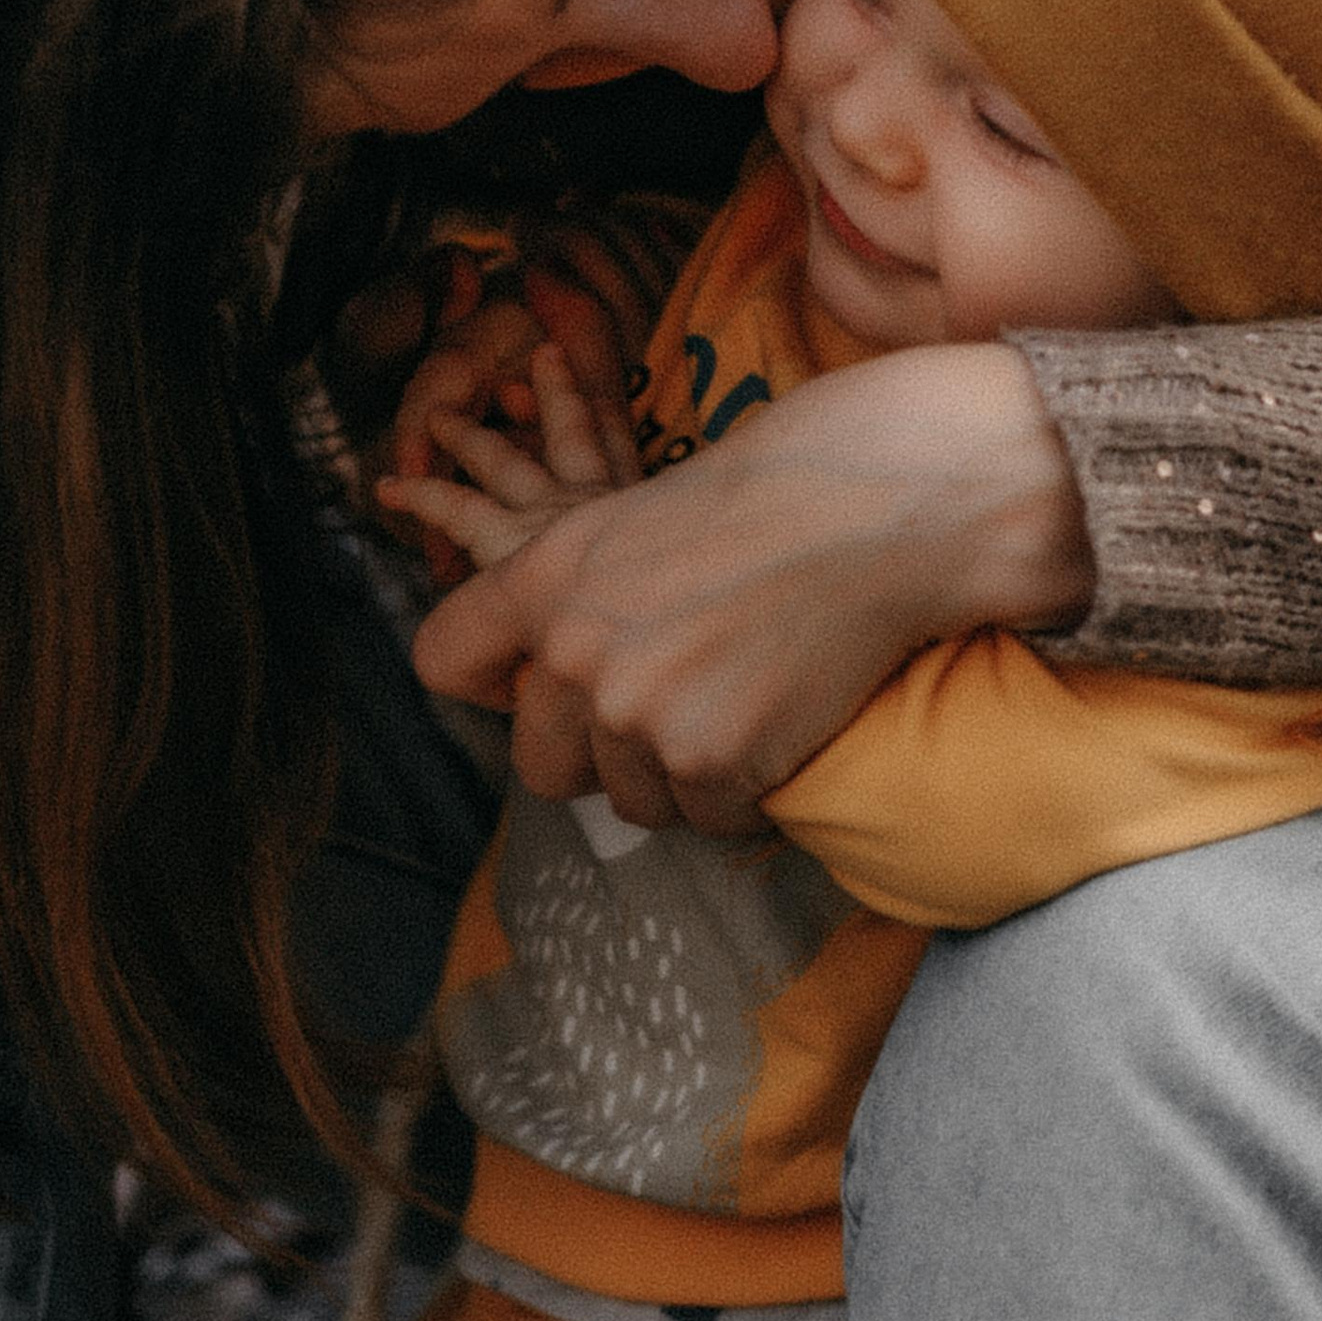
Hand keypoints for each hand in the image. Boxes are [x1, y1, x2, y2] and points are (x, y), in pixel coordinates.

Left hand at [413, 340, 1093, 835]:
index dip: (492, 684)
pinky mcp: (709, 763)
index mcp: (542, 577)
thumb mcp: (634, 518)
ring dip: (680, 773)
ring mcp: (638, 714)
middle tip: (675, 701)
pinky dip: (746, 790)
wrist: (879, 506)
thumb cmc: (772, 501)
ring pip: (632, 802)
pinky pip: (707, 820)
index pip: (442, 661)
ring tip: (742, 694)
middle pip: (541, 766)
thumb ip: (571, 595)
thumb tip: (545, 673)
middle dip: (601, 751)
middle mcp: (572, 653)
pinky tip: (781, 715)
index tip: (538, 687)